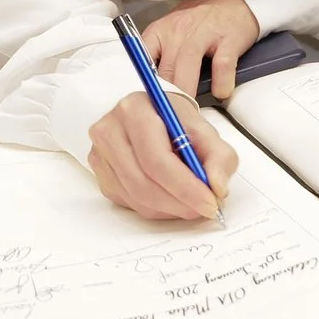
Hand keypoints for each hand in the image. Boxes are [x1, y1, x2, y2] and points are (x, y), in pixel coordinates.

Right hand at [87, 92, 237, 220]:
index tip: (210, 202)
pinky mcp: (100, 174)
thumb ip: (219, 157)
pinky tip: (171, 198)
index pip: (157, 158)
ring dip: (169, 209)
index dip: (185, 187)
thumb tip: (217, 187)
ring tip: (191, 203)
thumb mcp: (205, 130)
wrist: (152, 117)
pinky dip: (156, 208)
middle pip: (143, 183)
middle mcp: (110, 130)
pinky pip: (129, 203)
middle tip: (203, 209)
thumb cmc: (175, 122)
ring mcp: (100, 154)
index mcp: (134, 110)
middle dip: (179, 203)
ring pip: (136, 198)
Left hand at [141, 0, 261, 101]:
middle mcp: (178, 32)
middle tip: (166, 120)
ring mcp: (203, 34)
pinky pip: (222, 63)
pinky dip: (221, 81)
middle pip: (165, 68)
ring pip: (187, 64)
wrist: (234, 0)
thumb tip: (148, 95)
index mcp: (159, 33)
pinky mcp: (228, 39)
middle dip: (165, 97)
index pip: (141, 61)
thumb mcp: (171, 34)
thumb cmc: (199, 23)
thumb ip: (159, 61)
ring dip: (185, 91)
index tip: (144, 108)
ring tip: (187, 113)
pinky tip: (221, 93)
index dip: (143, 87)